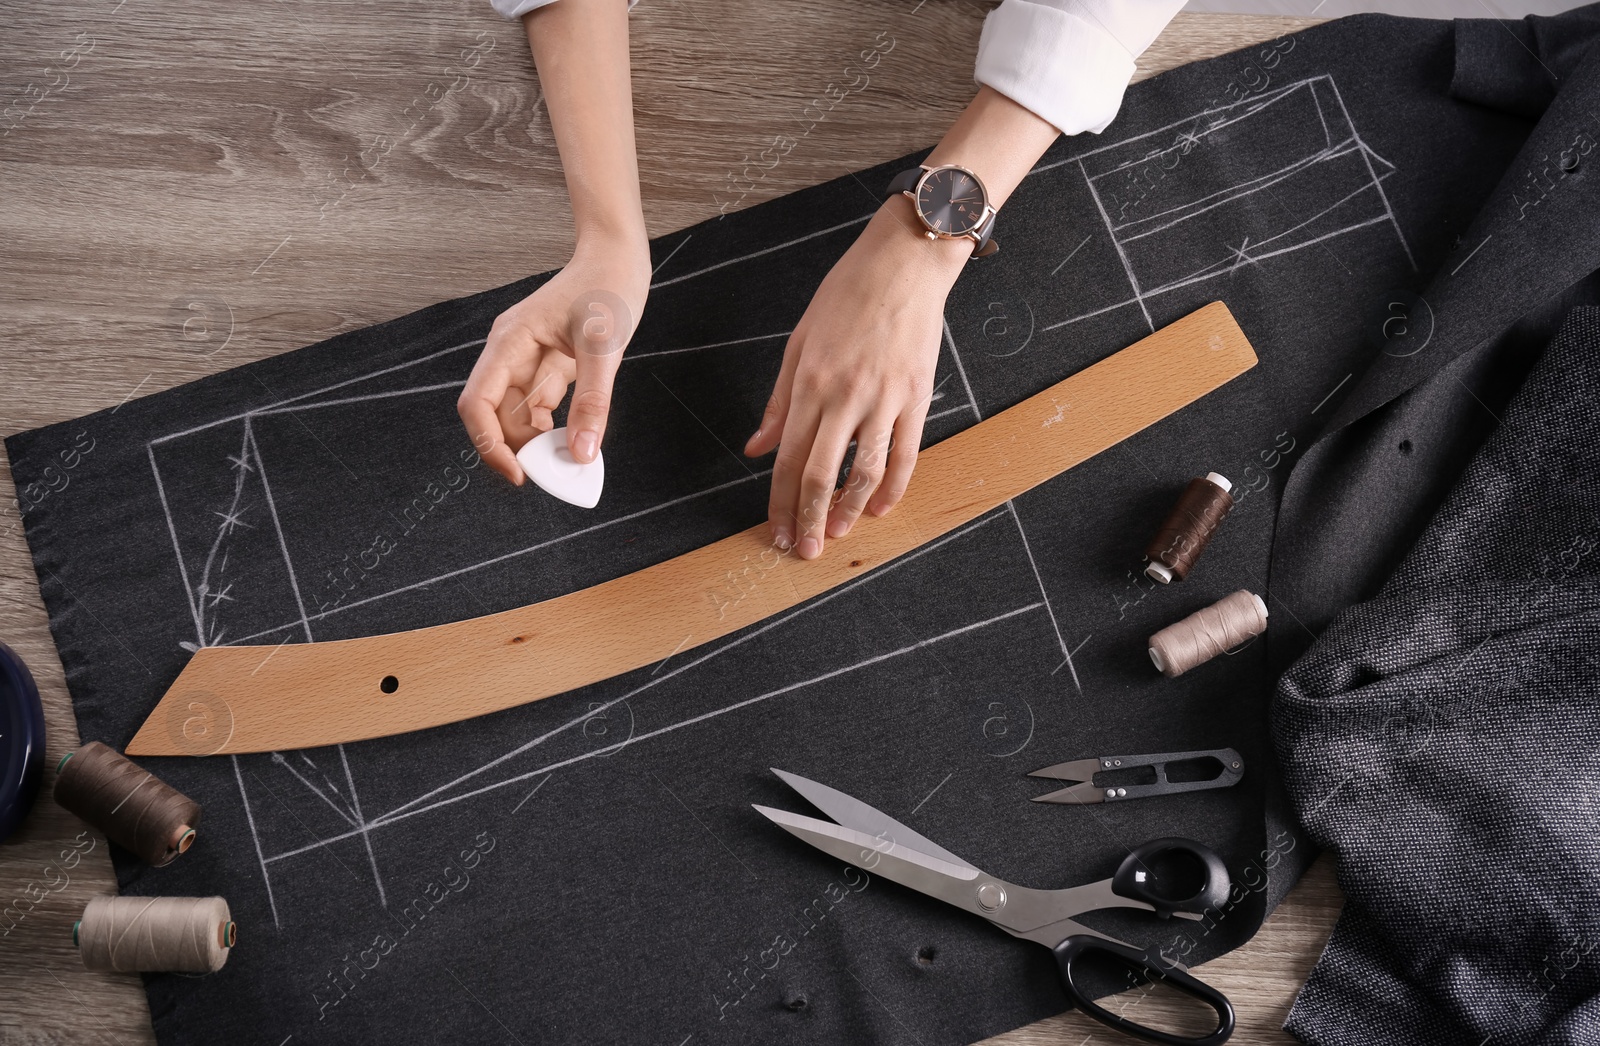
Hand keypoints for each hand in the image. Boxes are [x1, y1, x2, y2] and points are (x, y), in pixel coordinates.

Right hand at [458, 235, 649, 482]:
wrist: (618, 257)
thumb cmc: (608, 286)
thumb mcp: (605, 347)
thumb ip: (593, 403)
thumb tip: (581, 453)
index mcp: (510, 343)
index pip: (478, 403)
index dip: (489, 443)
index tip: (519, 474)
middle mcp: (511, 355)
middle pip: (496, 417)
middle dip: (519, 449)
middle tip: (556, 474)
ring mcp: (528, 362)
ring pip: (518, 417)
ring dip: (538, 444)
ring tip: (570, 460)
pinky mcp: (548, 368)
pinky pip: (540, 410)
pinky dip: (554, 431)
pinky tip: (575, 441)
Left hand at [745, 199, 969, 557]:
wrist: (903, 264)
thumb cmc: (847, 296)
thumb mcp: (798, 342)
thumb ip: (779, 401)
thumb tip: (757, 447)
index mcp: (809, 383)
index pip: (789, 457)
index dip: (781, 501)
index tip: (777, 530)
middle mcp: (844, 396)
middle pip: (823, 474)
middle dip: (811, 518)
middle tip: (805, 549)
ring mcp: (883, 399)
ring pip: (866, 471)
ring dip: (850, 510)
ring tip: (839, 533)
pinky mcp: (916, 397)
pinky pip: (905, 454)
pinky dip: (893, 488)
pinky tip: (880, 508)